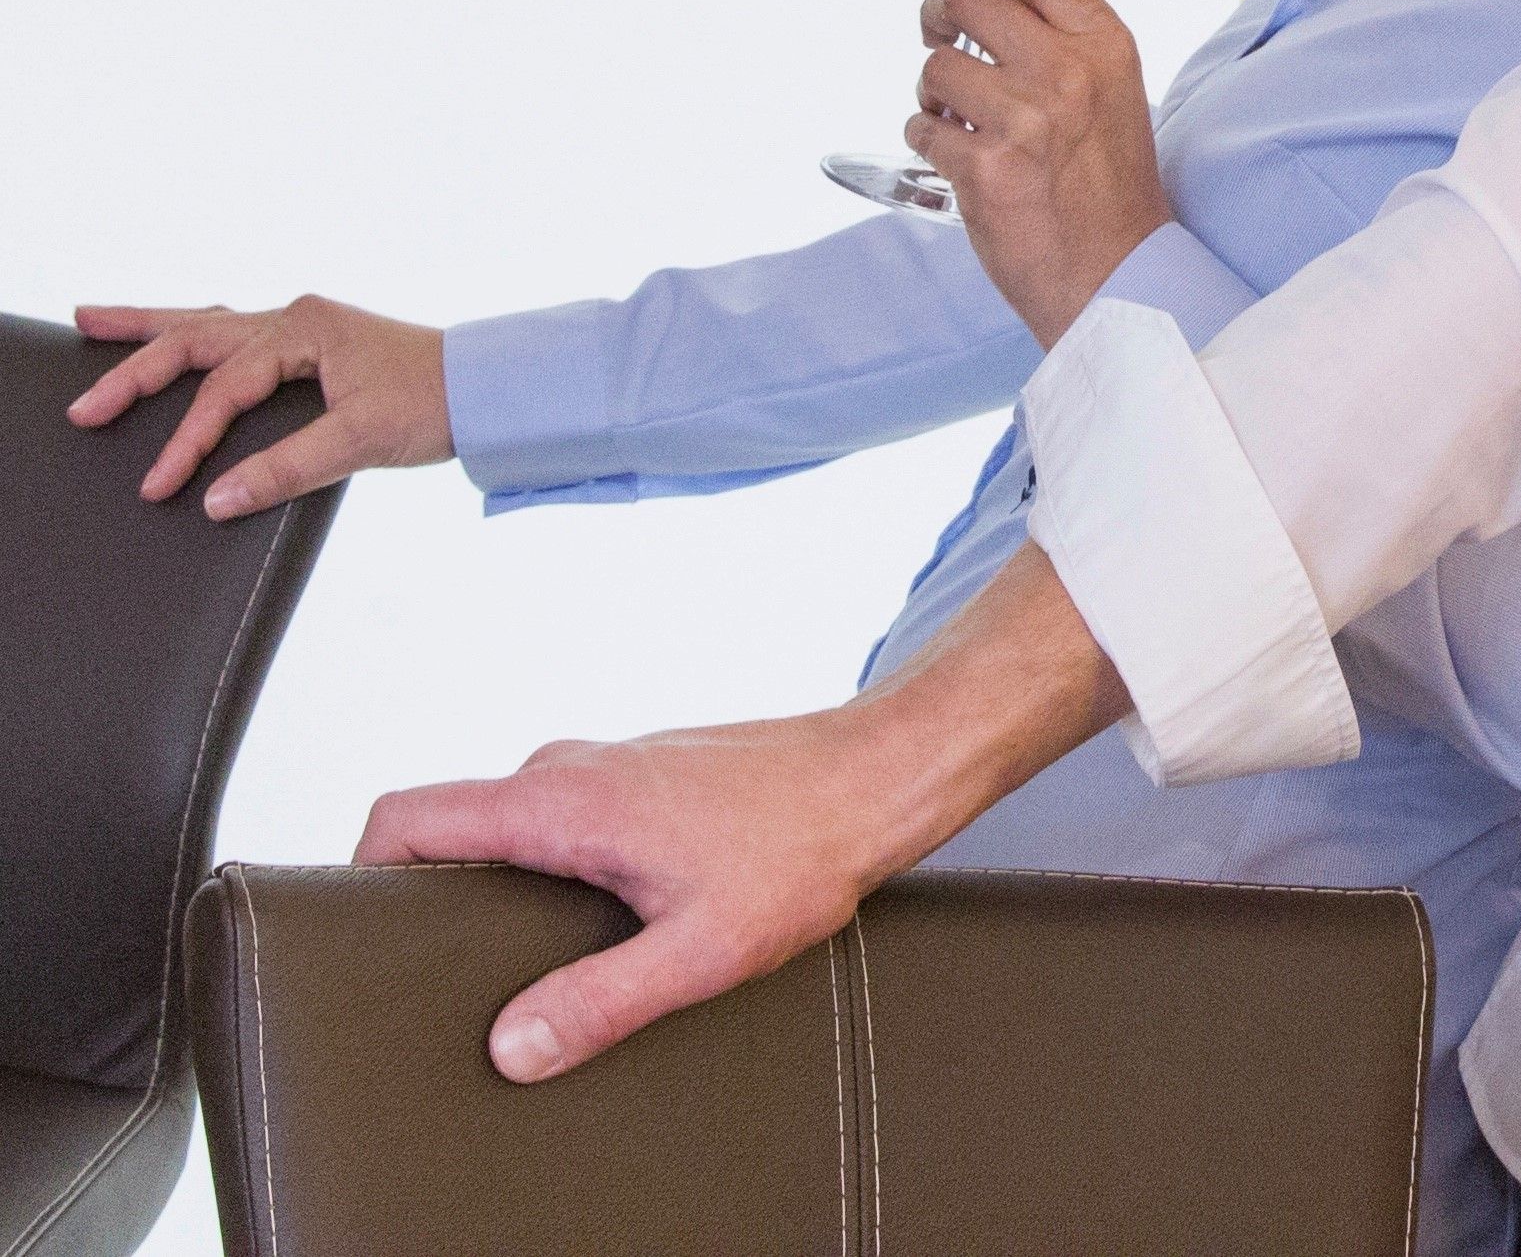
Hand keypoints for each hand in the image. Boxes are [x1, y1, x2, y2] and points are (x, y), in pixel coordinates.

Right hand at [68, 297, 451, 516]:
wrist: (488, 387)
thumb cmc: (435, 403)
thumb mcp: (361, 440)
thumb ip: (286, 469)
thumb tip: (214, 501)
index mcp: (306, 330)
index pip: (226, 390)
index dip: (189, 440)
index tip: (160, 486)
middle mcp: (298, 317)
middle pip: (196, 338)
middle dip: (134, 368)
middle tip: (84, 402)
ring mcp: (303, 326)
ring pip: (210, 324)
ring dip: (152, 327)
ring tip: (91, 321)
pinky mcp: (312, 342)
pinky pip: (235, 335)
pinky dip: (194, 336)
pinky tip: (172, 336)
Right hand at [360, 545, 1128, 1079]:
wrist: (879, 775)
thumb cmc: (801, 846)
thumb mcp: (698, 949)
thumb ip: (596, 1001)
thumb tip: (508, 1047)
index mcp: (561, 800)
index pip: (408, 813)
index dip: (357, 871)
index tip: (347, 935)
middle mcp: (572, 769)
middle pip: (448, 830)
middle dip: (427, 901)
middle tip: (437, 980)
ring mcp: (608, 768)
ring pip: (509, 828)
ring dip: (498, 888)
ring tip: (521, 964)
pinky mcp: (644, 781)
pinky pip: (561, 824)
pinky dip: (549, 872)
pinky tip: (589, 928)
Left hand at [910, 0, 1171, 348]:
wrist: (1117, 273)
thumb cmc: (1110, 180)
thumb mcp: (1111, 84)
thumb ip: (1062, 30)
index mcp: (1104, 41)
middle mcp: (1066, 71)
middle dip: (939, 10)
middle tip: (943, 32)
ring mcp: (1024, 121)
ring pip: (934, 64)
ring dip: (934, 88)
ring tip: (964, 114)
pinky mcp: (984, 171)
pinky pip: (921, 126)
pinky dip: (929, 137)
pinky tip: (962, 156)